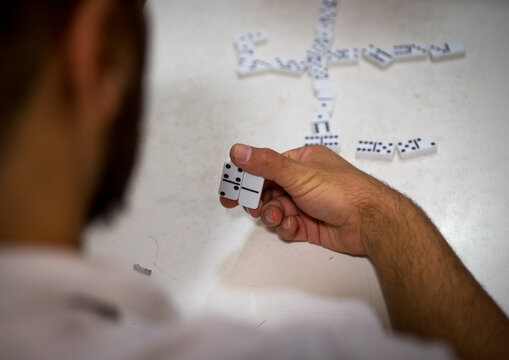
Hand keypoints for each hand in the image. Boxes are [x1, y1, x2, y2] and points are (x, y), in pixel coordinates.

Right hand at [220, 144, 393, 255]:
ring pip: (276, 210)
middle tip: (252, 207)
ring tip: (279, 217)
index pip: (265, 167)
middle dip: (259, 200)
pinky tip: (294, 226)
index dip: (246, 179)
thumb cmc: (342, 191)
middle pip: (267, 191)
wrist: (371, 222)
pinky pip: (287, 225)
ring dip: (273, 215)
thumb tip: (239, 151)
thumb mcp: (299, 174)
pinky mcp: (310, 224)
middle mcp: (303, 181)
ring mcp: (306, 203)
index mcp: (301, 161)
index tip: (229, 190)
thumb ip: (266, 164)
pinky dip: (286, 227)